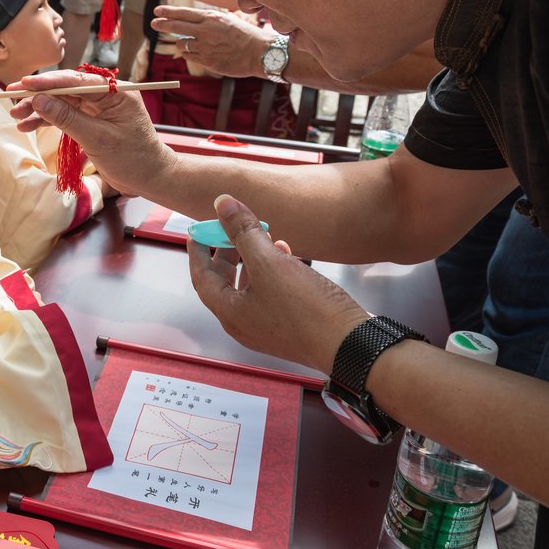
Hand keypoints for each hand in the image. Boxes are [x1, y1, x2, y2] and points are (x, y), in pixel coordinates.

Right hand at [7, 70, 169, 198]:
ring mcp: (98, 108)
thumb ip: (67, 118)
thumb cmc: (133, 158)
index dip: (47, 81)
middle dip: (38, 96)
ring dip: (39, 109)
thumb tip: (39, 100)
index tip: (23, 83)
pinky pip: (66, 116)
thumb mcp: (97, 138)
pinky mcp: (92, 121)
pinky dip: (48, 121)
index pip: (76, 80)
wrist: (150, 178)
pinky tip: (29, 126)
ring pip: (63, 103)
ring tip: (16, 117)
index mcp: (115, 92)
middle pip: (66, 89)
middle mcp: (106, 95)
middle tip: (12, 99)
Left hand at [152, 6, 274, 78]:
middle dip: (162, 24)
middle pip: (176, 26)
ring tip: (192, 44)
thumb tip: (190, 21)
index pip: (183, 13)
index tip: (157, 12)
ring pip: (181, 44)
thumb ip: (208, 20)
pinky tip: (198, 53)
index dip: (168, 12)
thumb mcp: (227, 20)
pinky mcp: (206, 60)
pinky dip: (190, 54)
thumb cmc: (245, 36)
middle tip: (154, 23)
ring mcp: (205, 46)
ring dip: (182, 43)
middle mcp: (206, 30)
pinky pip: (189, 56)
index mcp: (212, 18)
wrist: (260, 53)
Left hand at [188, 195, 370, 372]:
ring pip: (250, 286)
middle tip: (230, 229)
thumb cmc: (306, 309)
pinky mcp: (290, 325)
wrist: (351, 344)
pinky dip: (272, 272)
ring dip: (252, 259)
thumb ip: (243, 232)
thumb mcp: (269, 263)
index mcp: (230, 313)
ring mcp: (268, 327)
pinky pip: (271, 293)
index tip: (196, 231)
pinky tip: (286, 254)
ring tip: (260, 236)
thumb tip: (223, 204)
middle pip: (224, 282)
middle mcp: (244, 323)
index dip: (198, 251)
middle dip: (226, 253)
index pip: (202, 277)